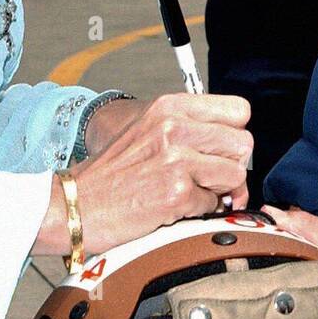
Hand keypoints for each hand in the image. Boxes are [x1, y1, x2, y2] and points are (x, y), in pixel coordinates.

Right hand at [64, 94, 252, 252]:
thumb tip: (236, 147)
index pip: (238, 110)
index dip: (234, 135)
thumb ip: (189, 129)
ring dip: (220, 191)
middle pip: (243, 144)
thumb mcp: (148, 130)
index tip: (221, 152)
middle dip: (232, 167)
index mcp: (170, 106)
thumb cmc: (112, 173)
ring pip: (235, 175)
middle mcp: (174, 126)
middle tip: (212, 181)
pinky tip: (175, 209)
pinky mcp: (175, 193)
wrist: (74, 204)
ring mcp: (175, 159)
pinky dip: (199, 212)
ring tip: (193, 195)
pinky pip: (214, 205)